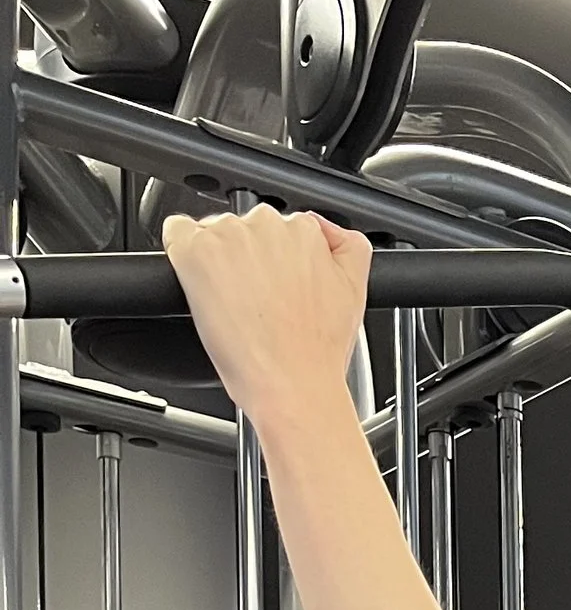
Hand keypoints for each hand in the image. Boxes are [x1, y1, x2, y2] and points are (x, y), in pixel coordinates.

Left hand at [163, 205, 370, 439]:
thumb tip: (329, 231)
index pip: (282, 226)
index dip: (276, 258)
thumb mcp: (355, 291)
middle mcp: (268, 224)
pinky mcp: (196, 251)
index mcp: (305, 230)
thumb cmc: (317, 352)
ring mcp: (229, 236)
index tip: (275, 284)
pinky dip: (182, 254)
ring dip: (217, 260)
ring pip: (213, 231)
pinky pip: (176, 231)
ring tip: (232, 303)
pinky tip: (200, 286)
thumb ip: (349, 248)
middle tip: (255, 299)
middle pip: (246, 227)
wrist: (293, 385)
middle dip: (247, 257)